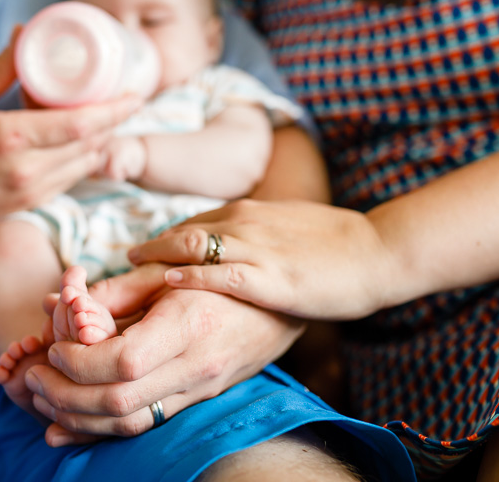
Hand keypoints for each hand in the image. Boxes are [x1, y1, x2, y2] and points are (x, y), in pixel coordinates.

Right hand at [0, 27, 141, 246]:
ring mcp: (34, 190)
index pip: (80, 124)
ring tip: (110, 115)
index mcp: (11, 138)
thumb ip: (0, 68)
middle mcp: (28, 169)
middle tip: (127, 98)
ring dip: (104, 139)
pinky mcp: (34, 203)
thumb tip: (24, 32)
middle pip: (92, 143)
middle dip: (115, 121)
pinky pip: (74, 177)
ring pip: (88, 162)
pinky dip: (86, 157)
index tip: (135, 93)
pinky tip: (86, 140)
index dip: (114, 109)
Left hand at [24, 263, 303, 445]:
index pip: (122, 362)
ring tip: (44, 398)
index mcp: (189, 325)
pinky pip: (145, 425)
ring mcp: (199, 390)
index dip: (78, 362)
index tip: (53, 349)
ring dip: (78, 418)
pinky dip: (100, 431)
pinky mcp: (196, 401)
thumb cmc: (218, 278)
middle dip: (66, 395)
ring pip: (130, 424)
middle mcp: (196, 366)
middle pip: (120, 402)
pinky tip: (67, 427)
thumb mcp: (168, 271)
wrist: (277, 308)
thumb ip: (116, 290)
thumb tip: (60, 304)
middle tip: (34, 377)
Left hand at [128, 199, 396, 320]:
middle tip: (121, 269)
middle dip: (145, 253)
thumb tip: (228, 250)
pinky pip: (219, 274)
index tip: (138, 260)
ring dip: (153, 264)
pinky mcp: (269, 276)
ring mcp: (255, 248)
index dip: (159, 243)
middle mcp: (243, 222)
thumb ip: (253, 235)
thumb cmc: (336, 244)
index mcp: (247, 212)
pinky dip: (188, 278)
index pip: (189, 224)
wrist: (377, 250)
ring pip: (189, 248)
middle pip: (178, 233)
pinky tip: (166, 286)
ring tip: (126, 278)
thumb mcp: (285, 228)